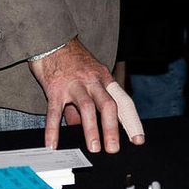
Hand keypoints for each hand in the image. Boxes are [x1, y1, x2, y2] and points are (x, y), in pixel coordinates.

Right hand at [28, 37, 143, 153]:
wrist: (50, 40)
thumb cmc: (70, 60)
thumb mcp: (86, 77)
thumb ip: (88, 104)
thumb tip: (85, 128)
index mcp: (104, 78)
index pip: (123, 101)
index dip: (132, 121)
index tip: (138, 140)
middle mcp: (91, 80)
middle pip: (107, 104)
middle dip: (112, 128)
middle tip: (113, 149)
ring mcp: (73, 84)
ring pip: (87, 107)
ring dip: (91, 129)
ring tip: (94, 148)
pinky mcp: (54, 88)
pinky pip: (54, 111)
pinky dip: (53, 129)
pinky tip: (52, 144)